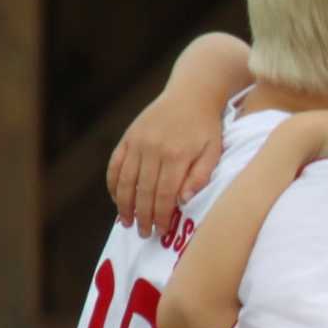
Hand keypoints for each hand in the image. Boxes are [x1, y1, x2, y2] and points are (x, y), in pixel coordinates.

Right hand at [106, 91, 226, 243]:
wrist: (191, 93)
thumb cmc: (207, 127)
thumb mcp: (214, 152)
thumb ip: (201, 176)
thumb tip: (183, 200)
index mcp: (177, 156)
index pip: (165, 195)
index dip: (162, 216)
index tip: (162, 232)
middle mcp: (153, 149)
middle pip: (144, 191)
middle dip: (143, 216)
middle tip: (144, 234)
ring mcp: (138, 142)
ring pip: (126, 180)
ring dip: (124, 204)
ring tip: (126, 222)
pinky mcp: (128, 136)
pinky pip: (115, 164)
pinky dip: (113, 183)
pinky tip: (116, 198)